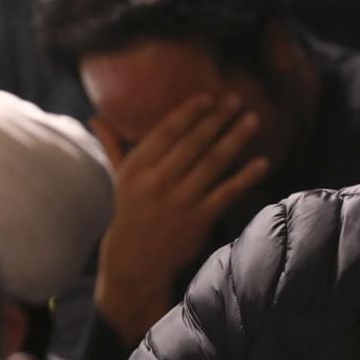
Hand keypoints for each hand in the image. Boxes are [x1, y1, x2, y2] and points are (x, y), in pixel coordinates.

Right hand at [93, 93, 268, 345]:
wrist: (135, 262)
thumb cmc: (129, 215)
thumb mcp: (118, 179)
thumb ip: (114, 146)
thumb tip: (97, 118)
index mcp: (137, 167)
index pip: (167, 132)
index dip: (189, 113)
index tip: (208, 98)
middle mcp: (159, 180)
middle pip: (194, 142)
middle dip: (218, 118)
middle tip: (237, 99)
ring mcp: (181, 199)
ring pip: (213, 162)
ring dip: (236, 138)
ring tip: (253, 120)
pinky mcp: (199, 218)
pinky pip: (227, 192)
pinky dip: (245, 177)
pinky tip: (262, 163)